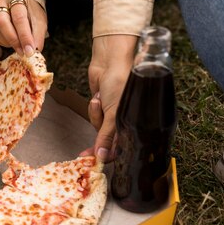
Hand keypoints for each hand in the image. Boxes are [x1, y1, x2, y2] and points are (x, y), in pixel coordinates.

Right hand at [0, 0, 47, 56]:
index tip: (29, 50)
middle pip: (2, 22)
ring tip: (19, 46)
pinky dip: (2, 41)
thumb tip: (34, 51)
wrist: (21, 4)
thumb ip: (38, 35)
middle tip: (23, 52)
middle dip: (13, 40)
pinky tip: (10, 41)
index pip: (19, 17)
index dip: (24, 36)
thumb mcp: (39, 21)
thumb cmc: (31, 12)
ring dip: (8, 42)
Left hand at [81, 35, 136, 161]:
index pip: (125, 148)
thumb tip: (102, 157)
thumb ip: (107, 136)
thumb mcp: (115, 113)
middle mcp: (128, 121)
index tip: (97, 163)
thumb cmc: (120, 82)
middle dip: (98, 144)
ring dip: (96, 117)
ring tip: (100, 101)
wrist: (110, 61)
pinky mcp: (103, 107)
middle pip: (110, 142)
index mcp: (138, 124)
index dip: (111, 157)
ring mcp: (114, 114)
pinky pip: (94, 118)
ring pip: (99, 129)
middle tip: (84, 154)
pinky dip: (93, 109)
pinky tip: (97, 97)